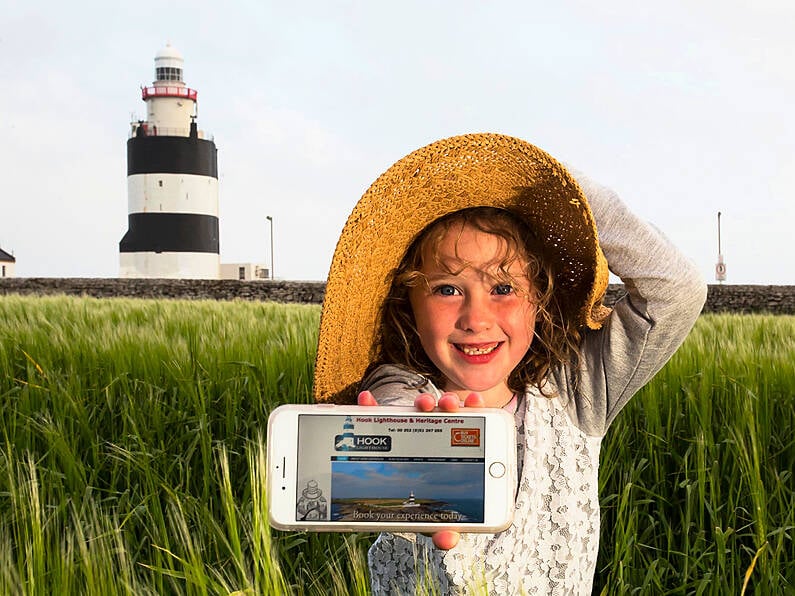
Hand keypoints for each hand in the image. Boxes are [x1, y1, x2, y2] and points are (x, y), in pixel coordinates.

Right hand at [358, 390, 484, 549]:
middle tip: (450, 404)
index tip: (476, 401)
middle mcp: (433, 435)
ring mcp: (409, 431)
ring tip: (423, 403)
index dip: (473, 409)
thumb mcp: (429, 519)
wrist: (391, 504)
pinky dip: (371, 406)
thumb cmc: (419, 508)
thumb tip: (448, 539)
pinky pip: (377, 417)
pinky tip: (366, 399)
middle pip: (445, 413)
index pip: (467, 426)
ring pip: (418, 409)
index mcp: (451, 452)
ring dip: (422, 401)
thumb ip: (440, 527)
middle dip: (449, 403)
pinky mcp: (383, 431)